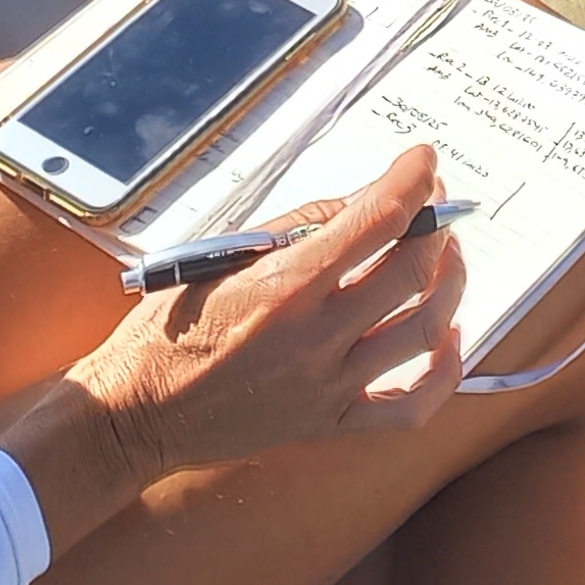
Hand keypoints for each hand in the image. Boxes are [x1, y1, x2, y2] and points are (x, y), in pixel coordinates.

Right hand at [69, 144, 468, 481]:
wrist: (135, 416)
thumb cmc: (167, 331)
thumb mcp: (219, 257)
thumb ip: (296, 229)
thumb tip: (361, 205)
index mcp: (283, 288)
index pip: (375, 221)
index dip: (411, 181)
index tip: (424, 160)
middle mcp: (315, 339)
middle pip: (411, 271)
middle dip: (435, 225)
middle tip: (435, 204)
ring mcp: (328, 387)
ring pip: (425, 331)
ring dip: (450, 284)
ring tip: (446, 257)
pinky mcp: (331, 424)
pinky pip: (411, 407)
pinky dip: (445, 370)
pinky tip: (448, 335)